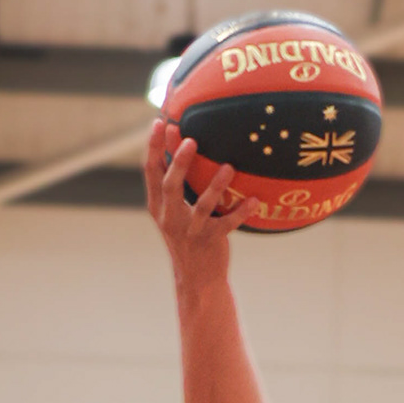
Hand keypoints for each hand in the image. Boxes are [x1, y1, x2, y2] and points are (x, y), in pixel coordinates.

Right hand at [143, 118, 256, 274]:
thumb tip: (176, 138)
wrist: (197, 280)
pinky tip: (253, 201)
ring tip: (228, 167)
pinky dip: (241, 212)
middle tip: (190, 140)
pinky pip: (227, 224)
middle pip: (170, 187)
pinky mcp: (211, 242)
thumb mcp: (173, 210)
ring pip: (202, 206)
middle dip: (179, 163)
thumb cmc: (187, 235)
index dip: (153, 147)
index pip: (150, 172)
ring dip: (215, 186)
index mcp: (158, 206)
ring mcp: (191, 231)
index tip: (159, 122)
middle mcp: (170, 218)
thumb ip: (173, 179)